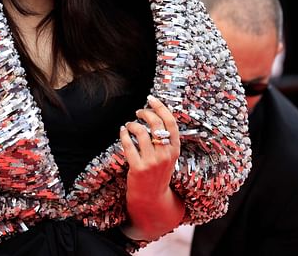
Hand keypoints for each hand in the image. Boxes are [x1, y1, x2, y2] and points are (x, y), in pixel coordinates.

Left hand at [120, 95, 183, 240]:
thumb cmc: (158, 174)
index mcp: (174, 150)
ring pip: (141, 133)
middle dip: (145, 113)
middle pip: (156, 124)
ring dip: (133, 124)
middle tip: (138, 112)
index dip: (160, 107)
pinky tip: (123, 131)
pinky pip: (129, 145)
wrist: (152, 199)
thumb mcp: (167, 157)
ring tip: (129, 125)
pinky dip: (124, 135)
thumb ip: (164, 140)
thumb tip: (154, 114)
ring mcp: (152, 162)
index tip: (151, 99)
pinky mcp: (138, 168)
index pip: (171, 123)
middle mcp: (165, 155)